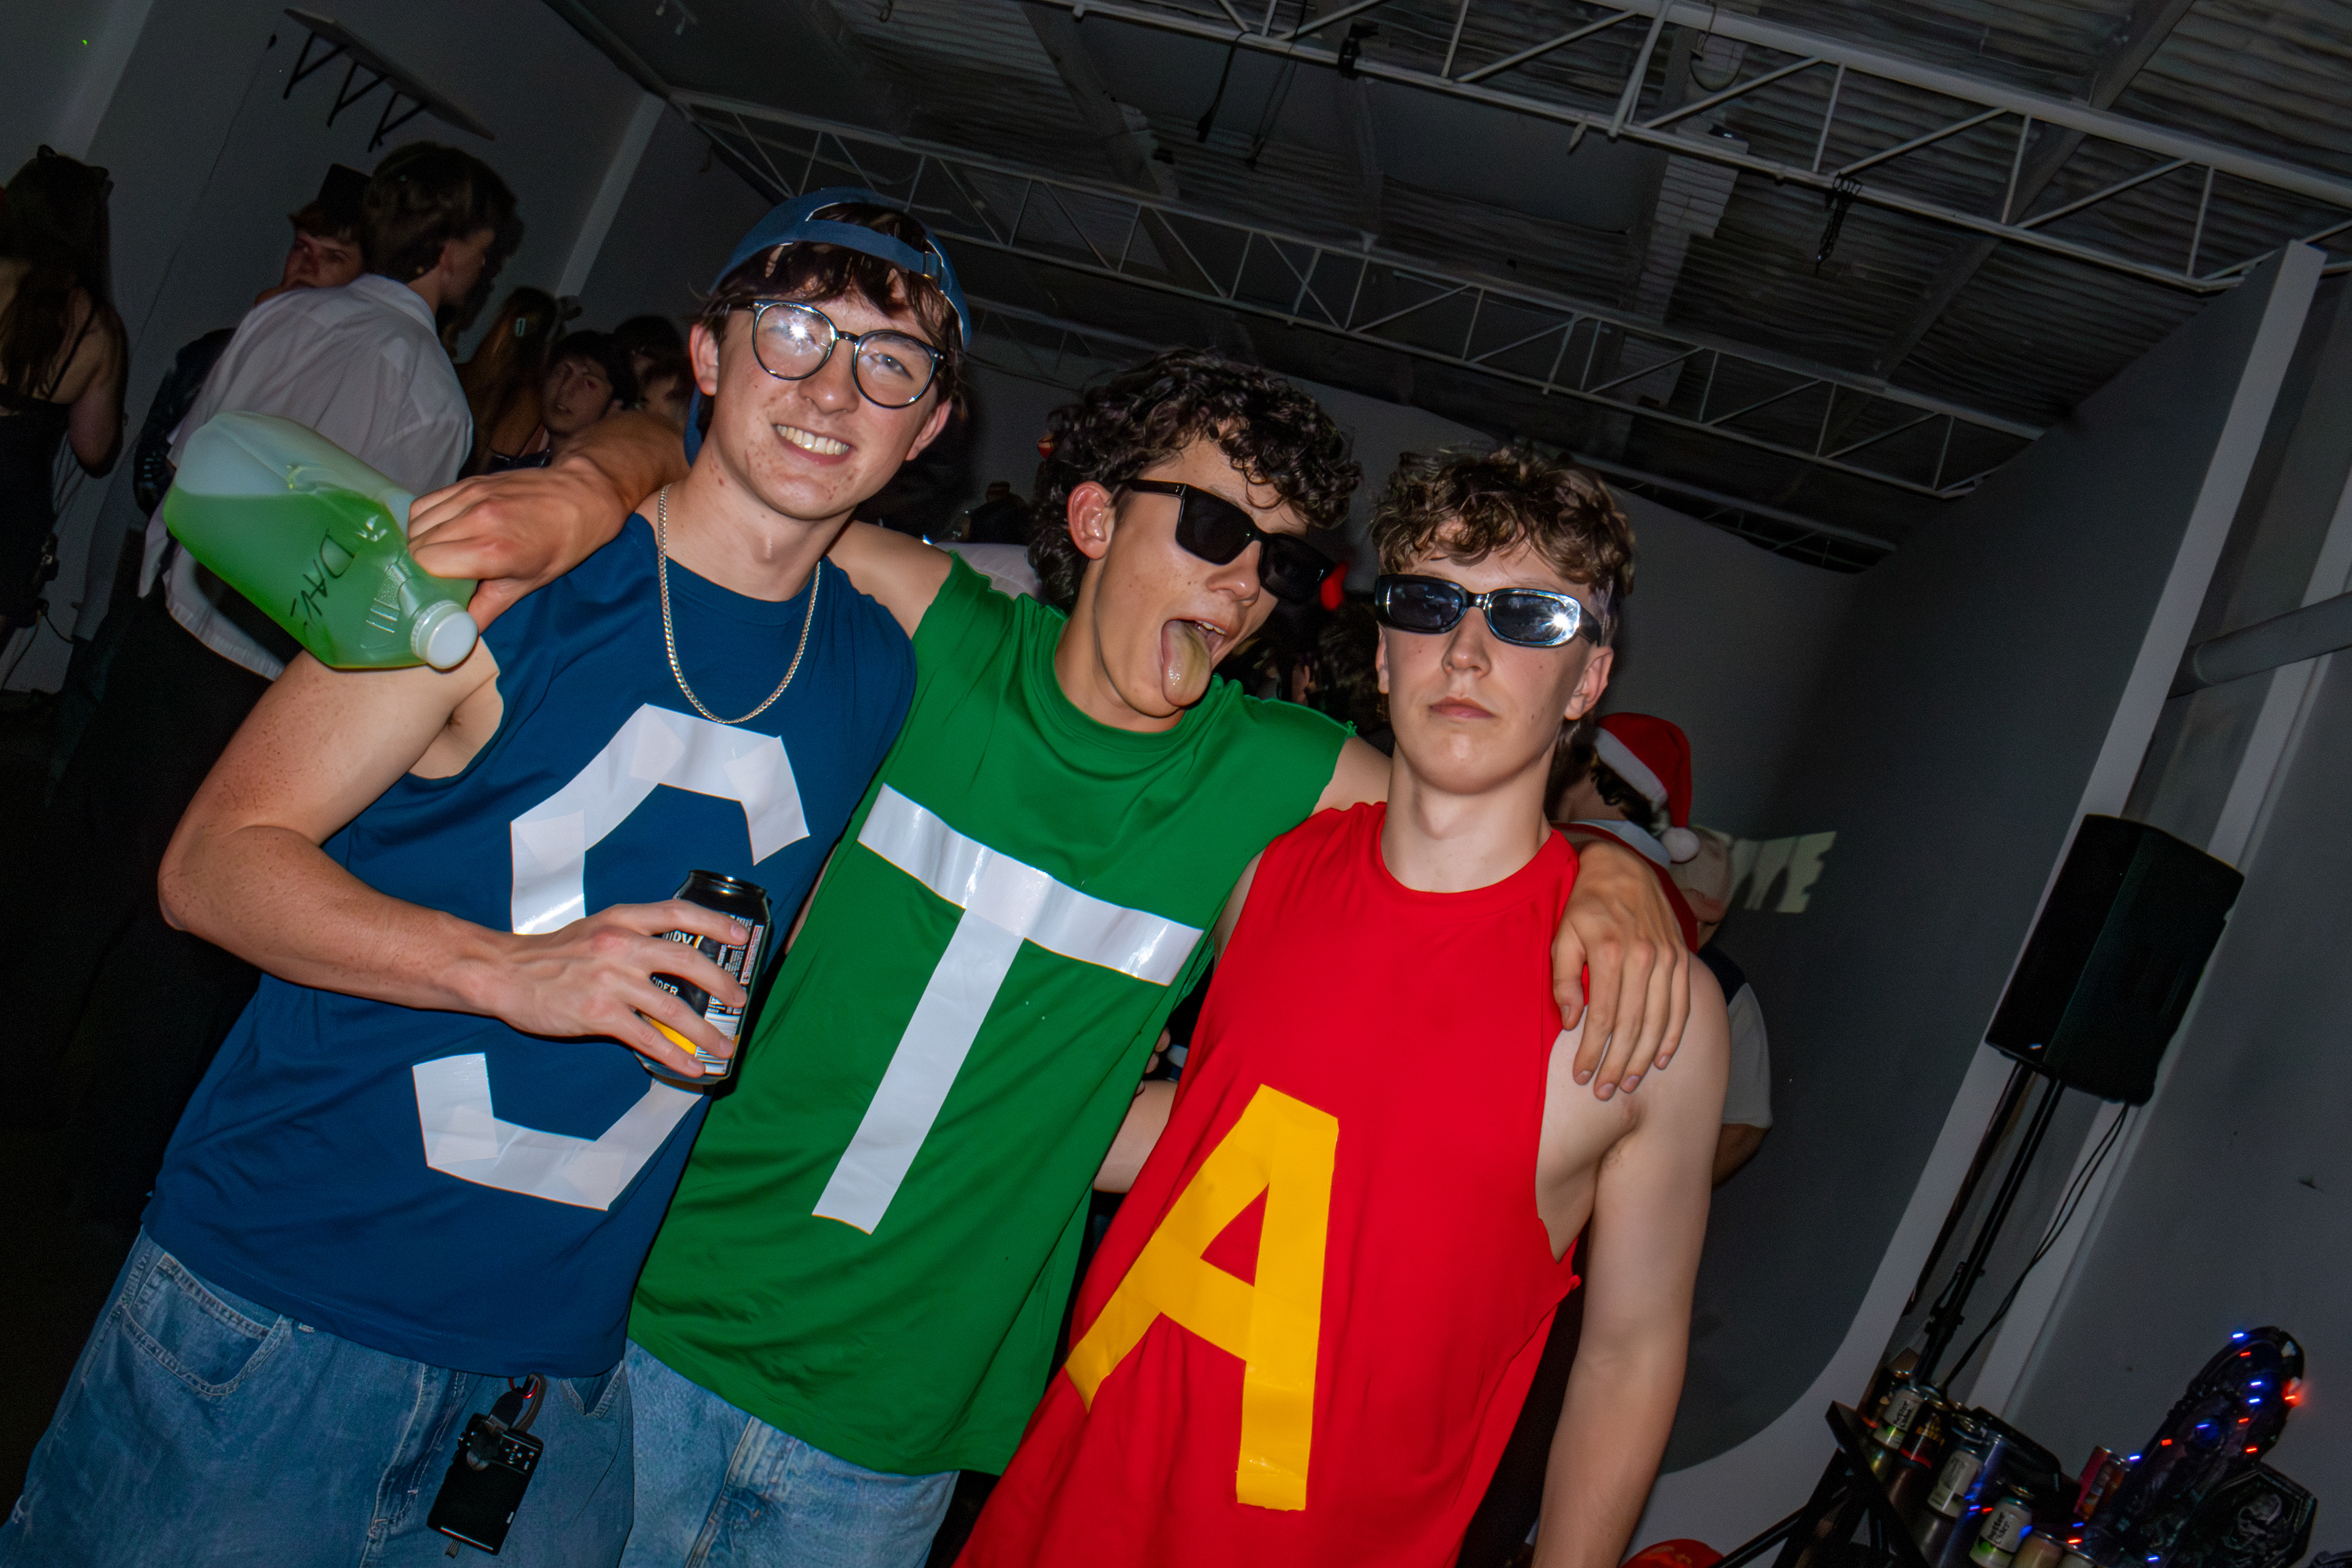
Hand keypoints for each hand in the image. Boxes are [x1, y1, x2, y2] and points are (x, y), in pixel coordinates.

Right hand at [409, 457, 630, 629]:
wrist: (582, 497)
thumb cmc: (562, 544)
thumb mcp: (529, 584)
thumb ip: (488, 608)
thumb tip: (459, 633)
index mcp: (493, 549)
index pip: (426, 564)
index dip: (426, 580)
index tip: (436, 590)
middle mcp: (477, 519)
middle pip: (417, 545)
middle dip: (421, 565)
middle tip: (439, 577)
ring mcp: (471, 496)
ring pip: (417, 522)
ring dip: (420, 541)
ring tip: (440, 555)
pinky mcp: (469, 482)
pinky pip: (426, 502)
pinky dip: (424, 520)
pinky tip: (440, 533)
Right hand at [470, 900, 748, 1078]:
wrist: (504, 973)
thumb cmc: (552, 955)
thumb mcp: (596, 930)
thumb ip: (634, 937)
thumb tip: (678, 958)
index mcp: (623, 919)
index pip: (679, 912)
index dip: (715, 923)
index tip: (742, 935)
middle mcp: (621, 945)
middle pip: (687, 960)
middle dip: (722, 982)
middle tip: (741, 999)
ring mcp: (611, 981)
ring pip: (673, 1006)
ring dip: (706, 1031)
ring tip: (726, 1045)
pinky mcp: (599, 1014)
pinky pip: (647, 1038)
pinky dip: (674, 1055)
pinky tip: (691, 1067)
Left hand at [1552, 839, 1689, 1099]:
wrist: (1621, 868)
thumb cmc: (1584, 905)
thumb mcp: (1562, 935)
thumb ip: (1563, 979)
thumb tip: (1571, 1021)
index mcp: (1611, 952)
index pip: (1603, 1017)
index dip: (1592, 1051)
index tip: (1581, 1076)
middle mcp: (1644, 957)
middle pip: (1633, 1025)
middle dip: (1617, 1064)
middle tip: (1604, 1091)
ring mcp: (1668, 958)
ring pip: (1659, 1020)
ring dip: (1644, 1057)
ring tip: (1628, 1082)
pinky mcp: (1681, 958)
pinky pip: (1682, 1005)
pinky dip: (1673, 1035)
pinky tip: (1660, 1058)